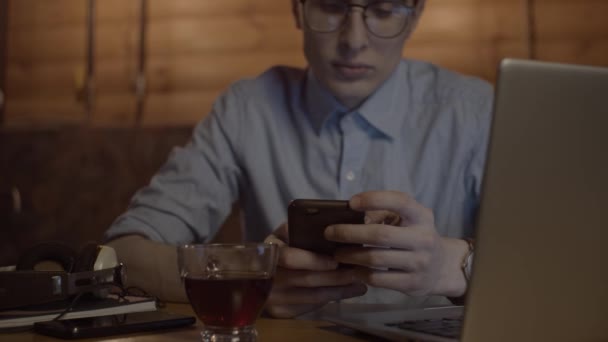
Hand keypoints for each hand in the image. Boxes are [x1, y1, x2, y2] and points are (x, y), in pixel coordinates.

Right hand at [264, 223, 366, 317]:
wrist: (262, 273)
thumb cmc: (281, 247)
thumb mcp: (284, 234)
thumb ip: (298, 227)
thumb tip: (324, 222)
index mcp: (267, 251)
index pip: (289, 257)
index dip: (313, 260)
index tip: (335, 260)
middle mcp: (267, 276)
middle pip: (305, 279)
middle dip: (334, 277)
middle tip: (357, 272)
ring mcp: (272, 297)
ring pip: (313, 296)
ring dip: (339, 289)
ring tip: (359, 283)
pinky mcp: (281, 312)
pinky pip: (311, 307)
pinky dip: (332, 298)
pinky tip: (348, 291)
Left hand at [324, 191, 468, 297]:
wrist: (441, 268)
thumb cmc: (415, 237)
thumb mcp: (408, 220)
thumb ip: (384, 214)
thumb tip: (349, 217)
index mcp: (422, 216)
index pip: (400, 202)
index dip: (374, 199)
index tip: (351, 202)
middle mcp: (424, 239)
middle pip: (380, 235)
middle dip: (349, 233)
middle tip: (329, 232)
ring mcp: (420, 263)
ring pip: (375, 259)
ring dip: (350, 255)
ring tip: (337, 253)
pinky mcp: (412, 284)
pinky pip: (377, 278)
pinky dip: (359, 273)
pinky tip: (351, 269)